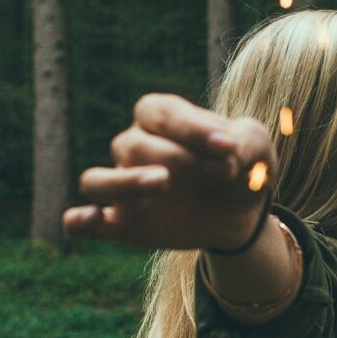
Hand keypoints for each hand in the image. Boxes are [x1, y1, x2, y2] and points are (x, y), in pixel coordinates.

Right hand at [63, 93, 276, 250]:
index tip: (228, 147)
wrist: (240, 213)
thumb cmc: (241, 166)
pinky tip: (87, 220)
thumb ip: (244, 141)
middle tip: (220, 176)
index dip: (192, 128)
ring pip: (97, 180)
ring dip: (124, 182)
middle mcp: (133, 146)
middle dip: (179, 159)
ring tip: (162, 183)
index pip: (161, 113)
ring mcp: (123, 185)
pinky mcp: (121, 223)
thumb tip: (224, 155)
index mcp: (161, 117)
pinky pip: (83, 223)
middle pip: (135, 145)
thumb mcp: (257, 146)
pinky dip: (79, 221)